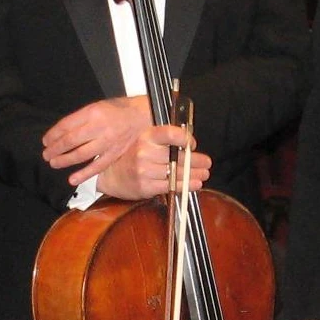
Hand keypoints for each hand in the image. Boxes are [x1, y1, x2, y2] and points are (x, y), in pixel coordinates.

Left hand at [43, 96, 150, 185]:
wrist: (144, 116)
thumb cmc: (119, 109)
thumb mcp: (98, 105)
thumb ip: (81, 118)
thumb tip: (62, 132)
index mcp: (93, 112)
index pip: (66, 126)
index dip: (53, 135)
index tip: (45, 141)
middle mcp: (99, 127)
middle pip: (71, 141)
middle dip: (55, 149)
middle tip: (46, 154)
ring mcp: (107, 142)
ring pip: (81, 155)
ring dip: (65, 160)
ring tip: (54, 163)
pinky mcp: (114, 154)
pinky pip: (97, 166)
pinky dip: (84, 174)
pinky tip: (72, 179)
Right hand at [96, 124, 210, 200]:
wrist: (112, 175)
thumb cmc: (133, 155)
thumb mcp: (145, 140)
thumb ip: (164, 138)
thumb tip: (189, 139)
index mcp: (147, 137)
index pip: (170, 134)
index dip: (185, 138)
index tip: (193, 144)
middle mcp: (145, 152)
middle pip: (178, 156)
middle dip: (197, 160)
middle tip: (207, 162)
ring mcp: (144, 170)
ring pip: (177, 172)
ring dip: (194, 174)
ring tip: (203, 173)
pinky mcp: (145, 186)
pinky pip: (171, 186)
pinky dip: (186, 185)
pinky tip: (194, 183)